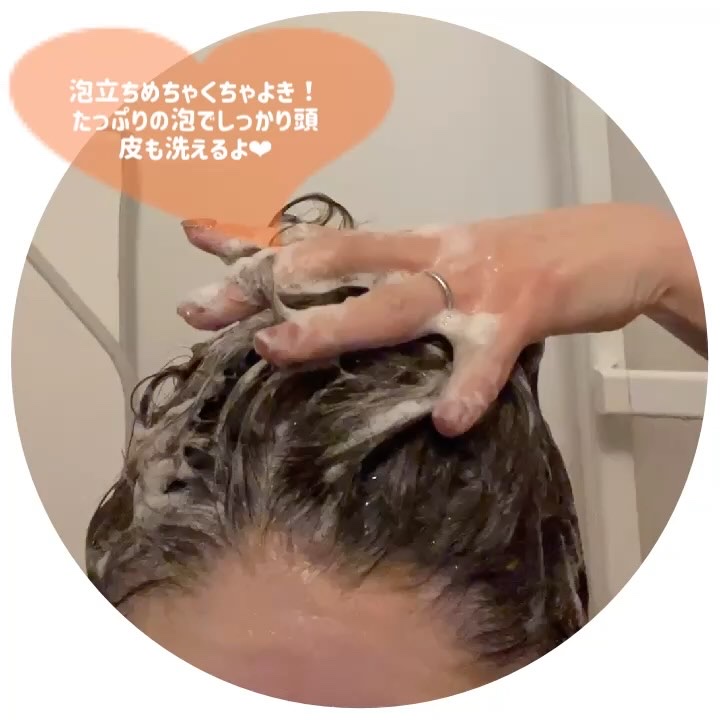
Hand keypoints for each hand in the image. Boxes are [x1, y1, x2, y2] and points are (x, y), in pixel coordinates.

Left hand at [178, 202, 701, 435]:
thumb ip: (397, 285)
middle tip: (202, 308)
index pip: (321, 241)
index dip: (258, 240)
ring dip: (336, 325)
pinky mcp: (522, 309)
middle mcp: (429, 256)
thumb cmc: (517, 262)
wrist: (606, 247)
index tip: (197, 241)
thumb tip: (343, 315)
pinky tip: (448, 420)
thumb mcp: (448, 265)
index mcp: (409, 246)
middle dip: (266, 287)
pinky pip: (487, 354)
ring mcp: (473, 281)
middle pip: (336, 265)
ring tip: (281, 350)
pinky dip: (468, 386)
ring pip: (394, 303)